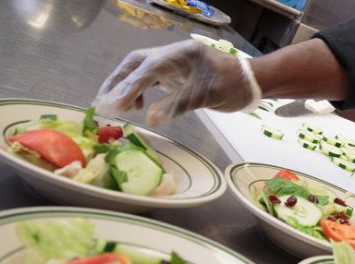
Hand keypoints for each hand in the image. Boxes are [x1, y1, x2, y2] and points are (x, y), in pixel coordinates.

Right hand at [92, 40, 260, 125]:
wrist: (252, 82)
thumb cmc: (233, 86)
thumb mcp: (206, 96)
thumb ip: (177, 105)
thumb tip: (150, 119)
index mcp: (181, 54)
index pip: (148, 68)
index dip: (129, 86)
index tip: (114, 104)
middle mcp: (172, 54)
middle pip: (135, 63)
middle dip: (117, 82)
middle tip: (102, 104)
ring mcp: (172, 62)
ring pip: (139, 70)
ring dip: (125, 87)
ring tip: (117, 107)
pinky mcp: (174, 72)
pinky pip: (149, 78)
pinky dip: (138, 90)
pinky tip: (139, 106)